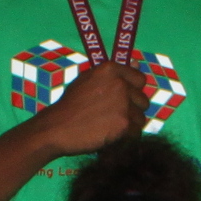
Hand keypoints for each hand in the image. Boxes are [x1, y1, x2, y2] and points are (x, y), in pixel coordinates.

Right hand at [24, 59, 143, 158]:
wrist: (57, 128)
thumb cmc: (71, 105)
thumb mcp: (88, 80)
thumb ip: (114, 74)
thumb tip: (138, 62)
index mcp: (110, 70)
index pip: (140, 79)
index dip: (133, 91)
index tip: (123, 99)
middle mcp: (119, 84)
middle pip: (143, 100)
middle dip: (132, 110)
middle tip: (113, 117)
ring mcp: (123, 104)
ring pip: (140, 118)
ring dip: (129, 125)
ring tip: (110, 128)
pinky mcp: (124, 123)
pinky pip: (136, 133)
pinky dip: (126, 138)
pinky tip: (110, 136)